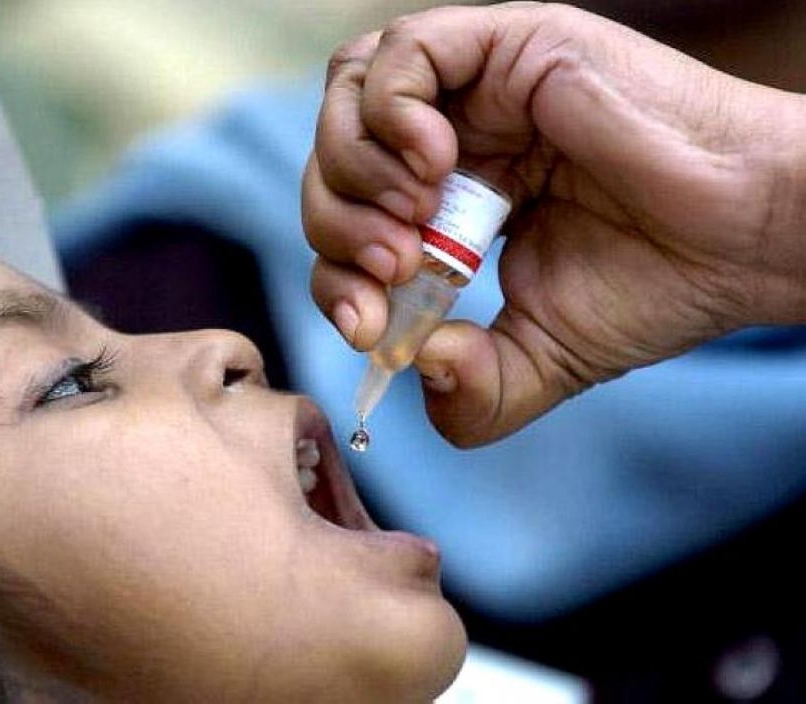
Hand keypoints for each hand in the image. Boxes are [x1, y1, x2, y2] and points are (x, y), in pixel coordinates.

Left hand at [302, 2, 805, 445]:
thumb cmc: (658, 286)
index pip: (350, 222)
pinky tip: (438, 165)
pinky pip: (403, 52)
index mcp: (457, 201)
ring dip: (353, 168)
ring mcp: (480, 88)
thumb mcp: (540, 360)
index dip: (333, 274)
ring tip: (415, 221)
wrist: (747, 238)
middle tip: (393, 271)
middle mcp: (459, 137)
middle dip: (335, 226)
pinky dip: (392, 112)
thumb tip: (413, 367)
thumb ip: (472, 391)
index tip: (365, 324)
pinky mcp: (511, 44)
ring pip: (351, 95)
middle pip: (334, 158)